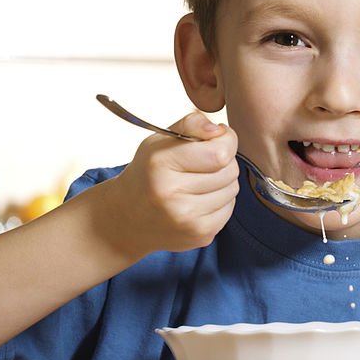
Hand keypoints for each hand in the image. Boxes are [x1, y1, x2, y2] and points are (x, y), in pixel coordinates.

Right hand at [101, 112, 238, 257]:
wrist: (126, 218)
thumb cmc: (147, 173)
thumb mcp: (159, 141)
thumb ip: (192, 124)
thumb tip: (221, 130)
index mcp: (161, 164)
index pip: (220, 152)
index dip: (226, 141)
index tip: (216, 140)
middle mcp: (172, 195)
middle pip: (230, 171)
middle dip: (223, 162)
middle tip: (202, 163)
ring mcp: (187, 220)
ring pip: (232, 190)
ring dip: (222, 183)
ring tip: (198, 183)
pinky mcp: (199, 236)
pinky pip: (229, 210)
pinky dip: (219, 202)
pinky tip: (198, 201)